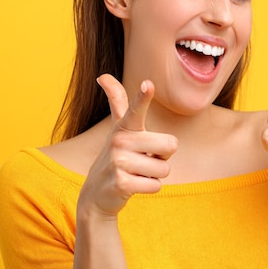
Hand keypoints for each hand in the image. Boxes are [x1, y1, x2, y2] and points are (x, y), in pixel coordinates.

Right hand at [77, 74, 177, 218]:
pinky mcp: (121, 183)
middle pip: (171, 145)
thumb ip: (116, 101)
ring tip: (136, 173)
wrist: (97, 192)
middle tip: (143, 159)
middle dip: (163, 157)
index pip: (135, 108)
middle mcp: (120, 141)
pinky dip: (149, 188)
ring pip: (164, 168)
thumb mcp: (118, 128)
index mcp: (124, 127)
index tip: (147, 84)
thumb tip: (102, 76)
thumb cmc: (118, 155)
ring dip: (154, 175)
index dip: (143, 97)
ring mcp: (119, 162)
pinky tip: (133, 185)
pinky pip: (156, 185)